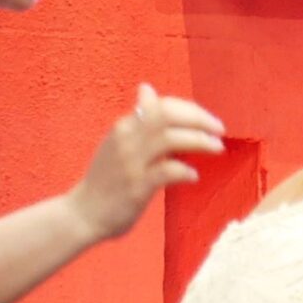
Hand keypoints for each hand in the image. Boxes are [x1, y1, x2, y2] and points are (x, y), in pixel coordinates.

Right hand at [69, 85, 225, 240]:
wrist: (83, 213)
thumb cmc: (107, 178)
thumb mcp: (119, 142)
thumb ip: (139, 120)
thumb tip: (147, 89)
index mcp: (124, 127)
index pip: (160, 105)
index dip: (190, 109)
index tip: (208, 120)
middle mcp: (125, 139)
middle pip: (167, 116)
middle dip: (199, 119)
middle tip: (220, 130)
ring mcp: (130, 162)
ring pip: (170, 139)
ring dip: (199, 140)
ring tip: (217, 148)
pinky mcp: (136, 186)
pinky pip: (167, 171)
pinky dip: (186, 171)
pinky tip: (194, 176)